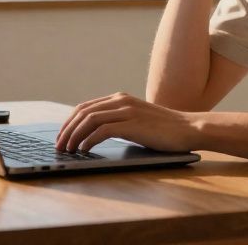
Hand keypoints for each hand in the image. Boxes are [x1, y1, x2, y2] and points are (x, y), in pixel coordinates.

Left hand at [55, 92, 201, 152]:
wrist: (188, 129)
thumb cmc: (164, 130)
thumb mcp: (137, 121)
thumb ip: (119, 121)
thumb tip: (95, 135)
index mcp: (120, 98)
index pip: (85, 107)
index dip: (69, 121)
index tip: (61, 136)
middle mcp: (121, 100)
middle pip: (83, 112)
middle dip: (67, 129)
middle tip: (58, 145)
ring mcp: (127, 111)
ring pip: (89, 120)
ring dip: (74, 135)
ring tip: (67, 150)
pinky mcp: (132, 124)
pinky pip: (102, 130)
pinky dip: (89, 140)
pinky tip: (83, 150)